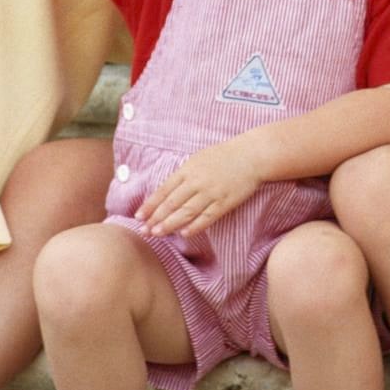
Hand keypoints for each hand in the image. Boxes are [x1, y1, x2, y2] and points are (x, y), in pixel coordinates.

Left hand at [138, 138, 262, 237]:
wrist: (252, 155)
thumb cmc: (224, 156)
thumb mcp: (198, 158)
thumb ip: (183, 174)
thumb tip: (165, 192)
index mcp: (188, 169)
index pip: (164, 190)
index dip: (150, 204)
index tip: (138, 216)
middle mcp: (197, 181)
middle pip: (172, 203)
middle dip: (155, 218)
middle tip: (143, 230)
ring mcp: (211, 192)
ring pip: (186, 212)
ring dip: (170, 224)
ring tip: (157, 234)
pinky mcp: (225, 202)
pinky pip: (207, 217)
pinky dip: (195, 226)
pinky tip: (184, 234)